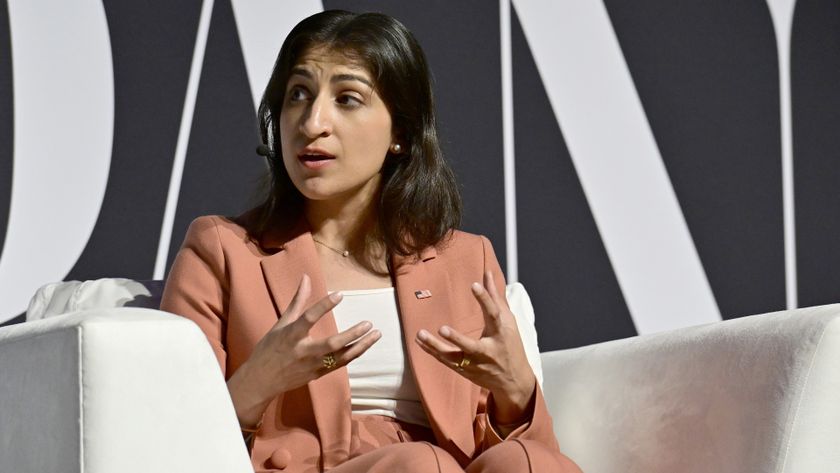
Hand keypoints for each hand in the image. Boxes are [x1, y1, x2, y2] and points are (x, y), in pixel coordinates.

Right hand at [227, 274, 380, 426]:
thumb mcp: (281, 324)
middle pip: (332, 344)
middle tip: (368, 324)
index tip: (339, 294)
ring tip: (376, 334)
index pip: (309, 318)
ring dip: (361, 346)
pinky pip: (340, 364)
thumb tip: (306, 278)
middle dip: (352, 334)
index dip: (324, 306)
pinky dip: (354, 354)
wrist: (261, 381)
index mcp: (291, 335)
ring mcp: (312, 365)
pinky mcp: (318, 374)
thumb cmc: (270, 349)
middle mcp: (303, 351)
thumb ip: (297, 301)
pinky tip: (365, 344)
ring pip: (341, 357)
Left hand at [414, 271, 535, 426]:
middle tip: (442, 329)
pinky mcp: (466, 371)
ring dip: (436, 346)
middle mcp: (489, 350)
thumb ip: (495, 296)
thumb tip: (487, 273)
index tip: (474, 285)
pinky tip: (419, 342)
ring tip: (420, 334)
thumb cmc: (510, 344)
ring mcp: (476, 363)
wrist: (513, 380)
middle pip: (472, 346)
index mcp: (501, 333)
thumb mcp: (507, 320)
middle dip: (457, 339)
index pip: (493, 314)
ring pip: (454, 357)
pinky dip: (432, 351)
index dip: (485, 299)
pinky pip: (447, 361)